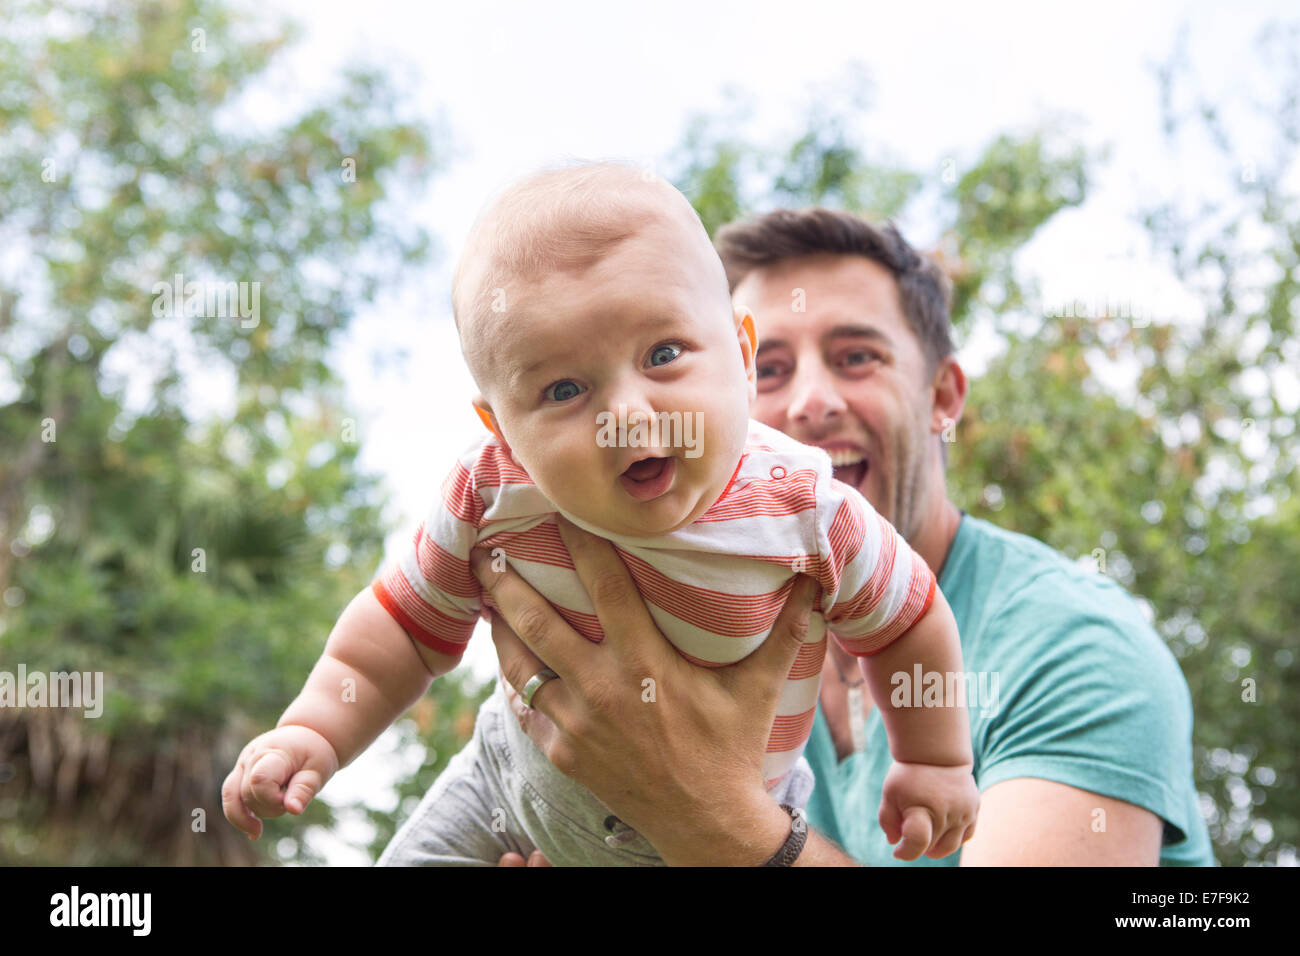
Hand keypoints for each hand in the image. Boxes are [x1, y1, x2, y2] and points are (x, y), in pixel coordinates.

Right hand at [221, 725, 339, 839]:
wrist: (306, 734)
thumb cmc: (314, 752)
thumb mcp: (319, 770)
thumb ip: (304, 790)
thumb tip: (293, 811)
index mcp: (273, 752)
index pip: (259, 781)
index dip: (272, 799)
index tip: (291, 800)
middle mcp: (251, 756)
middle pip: (247, 794)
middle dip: (268, 808)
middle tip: (290, 802)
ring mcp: (242, 763)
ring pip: (232, 797)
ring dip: (247, 816)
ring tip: (259, 830)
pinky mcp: (239, 772)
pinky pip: (230, 796)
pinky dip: (238, 814)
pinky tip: (252, 831)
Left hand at [472, 514, 819, 865]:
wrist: (706, 823)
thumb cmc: (733, 748)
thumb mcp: (760, 688)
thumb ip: (787, 630)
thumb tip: (818, 579)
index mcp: (646, 661)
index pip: (604, 586)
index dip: (579, 543)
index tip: (558, 510)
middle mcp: (602, 687)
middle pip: (538, 621)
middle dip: (507, 583)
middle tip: (486, 551)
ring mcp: (576, 723)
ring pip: (520, 664)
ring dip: (499, 627)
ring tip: (485, 594)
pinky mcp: (562, 751)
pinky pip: (527, 707)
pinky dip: (515, 679)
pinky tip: (506, 657)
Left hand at [878, 760, 978, 860]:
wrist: (937, 752)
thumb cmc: (909, 774)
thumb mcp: (890, 793)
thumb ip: (888, 820)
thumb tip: (895, 842)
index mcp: (921, 808)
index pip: (917, 842)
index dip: (906, 852)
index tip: (898, 850)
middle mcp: (945, 813)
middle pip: (931, 846)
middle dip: (918, 845)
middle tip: (909, 831)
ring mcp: (962, 813)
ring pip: (950, 845)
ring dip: (936, 847)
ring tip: (926, 835)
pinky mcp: (973, 809)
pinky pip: (967, 835)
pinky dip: (954, 838)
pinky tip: (942, 830)